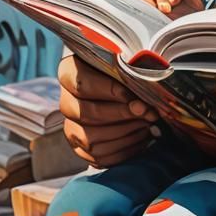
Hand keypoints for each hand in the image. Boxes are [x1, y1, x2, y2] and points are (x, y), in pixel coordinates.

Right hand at [58, 53, 160, 167]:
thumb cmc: (124, 68)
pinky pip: (97, 156)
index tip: (136, 96)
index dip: (110, 91)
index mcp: (69, 72)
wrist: (122, 85)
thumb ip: (130, 68)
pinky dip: (123, 150)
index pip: (82, 84)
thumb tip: (144, 84)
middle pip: (88, 113)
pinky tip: (142, 138)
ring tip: (148, 125)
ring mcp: (70, 127)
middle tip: (149, 112)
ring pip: (91, 138)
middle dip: (123, 114)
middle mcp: (66, 102)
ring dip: (125, 133)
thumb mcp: (125, 59)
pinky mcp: (80, 148)